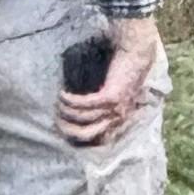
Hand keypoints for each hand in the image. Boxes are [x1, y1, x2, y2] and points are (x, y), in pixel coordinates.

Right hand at [57, 15, 160, 146]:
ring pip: (81, 118)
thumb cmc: (125, 71)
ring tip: (57, 104)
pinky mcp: (109, 96)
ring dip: (65, 112)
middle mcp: (119, 117)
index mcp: (122, 119)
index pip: (99, 140)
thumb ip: (108, 105)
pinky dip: (69, 100)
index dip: (78, 138)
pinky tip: (62, 94)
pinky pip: (82, 103)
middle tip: (56, 121)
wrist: (137, 54)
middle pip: (87, 134)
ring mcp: (115, 108)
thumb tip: (85, 112)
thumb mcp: (119, 93)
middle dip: (68, 130)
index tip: (64, 130)